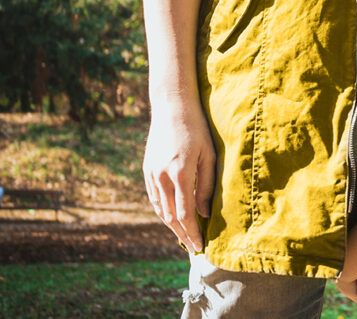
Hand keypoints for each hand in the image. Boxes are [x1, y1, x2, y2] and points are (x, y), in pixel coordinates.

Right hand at [143, 99, 215, 252]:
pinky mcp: (147, 169)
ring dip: (172, 225)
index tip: (201, 246)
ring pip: (160, 209)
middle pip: (170, 216)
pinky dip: (163, 211)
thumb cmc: (198, 130)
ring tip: (185, 236)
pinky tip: (172, 217)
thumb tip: (203, 214)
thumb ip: (207, 187)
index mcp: (180, 174)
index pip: (185, 214)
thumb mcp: (209, 157)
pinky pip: (154, 197)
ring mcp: (151, 173)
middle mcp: (162, 177)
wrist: (172, 108)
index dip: (192, 233)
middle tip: (194, 247)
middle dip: (182, 234)